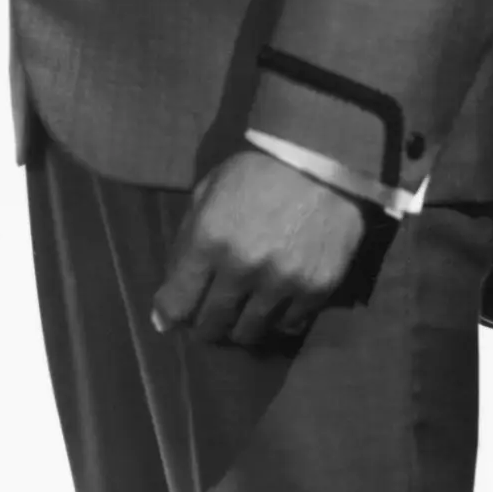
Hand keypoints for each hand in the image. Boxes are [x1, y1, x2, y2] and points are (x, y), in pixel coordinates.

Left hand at [152, 148, 372, 351]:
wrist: (324, 159)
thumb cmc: (258, 171)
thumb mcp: (208, 193)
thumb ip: (186, 242)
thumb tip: (168, 298)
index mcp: (208, 240)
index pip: (177, 304)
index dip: (170, 316)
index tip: (172, 317)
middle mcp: (242, 268)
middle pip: (212, 325)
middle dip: (204, 327)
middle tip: (208, 318)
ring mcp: (282, 283)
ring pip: (249, 333)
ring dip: (239, 328)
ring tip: (241, 315)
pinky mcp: (316, 289)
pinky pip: (288, 325)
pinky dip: (277, 321)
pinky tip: (274, 306)